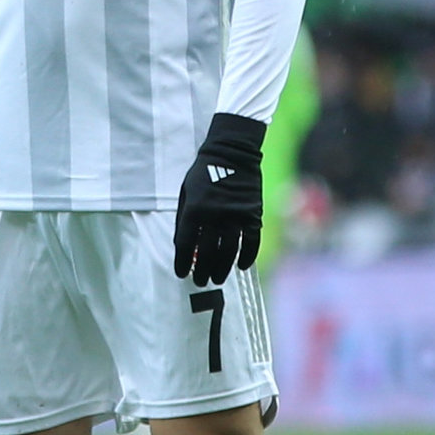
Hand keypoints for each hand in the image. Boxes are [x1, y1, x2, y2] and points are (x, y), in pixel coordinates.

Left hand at [173, 112, 264, 286]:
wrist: (232, 152)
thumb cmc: (204, 172)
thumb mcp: (186, 192)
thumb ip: (183, 218)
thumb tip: (182, 247)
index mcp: (194, 208)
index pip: (185, 244)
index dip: (182, 262)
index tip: (181, 274)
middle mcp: (215, 215)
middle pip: (207, 252)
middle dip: (202, 271)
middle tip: (200, 282)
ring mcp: (236, 215)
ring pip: (229, 251)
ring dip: (222, 268)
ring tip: (217, 279)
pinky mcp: (253, 214)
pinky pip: (251, 242)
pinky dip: (247, 256)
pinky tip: (241, 267)